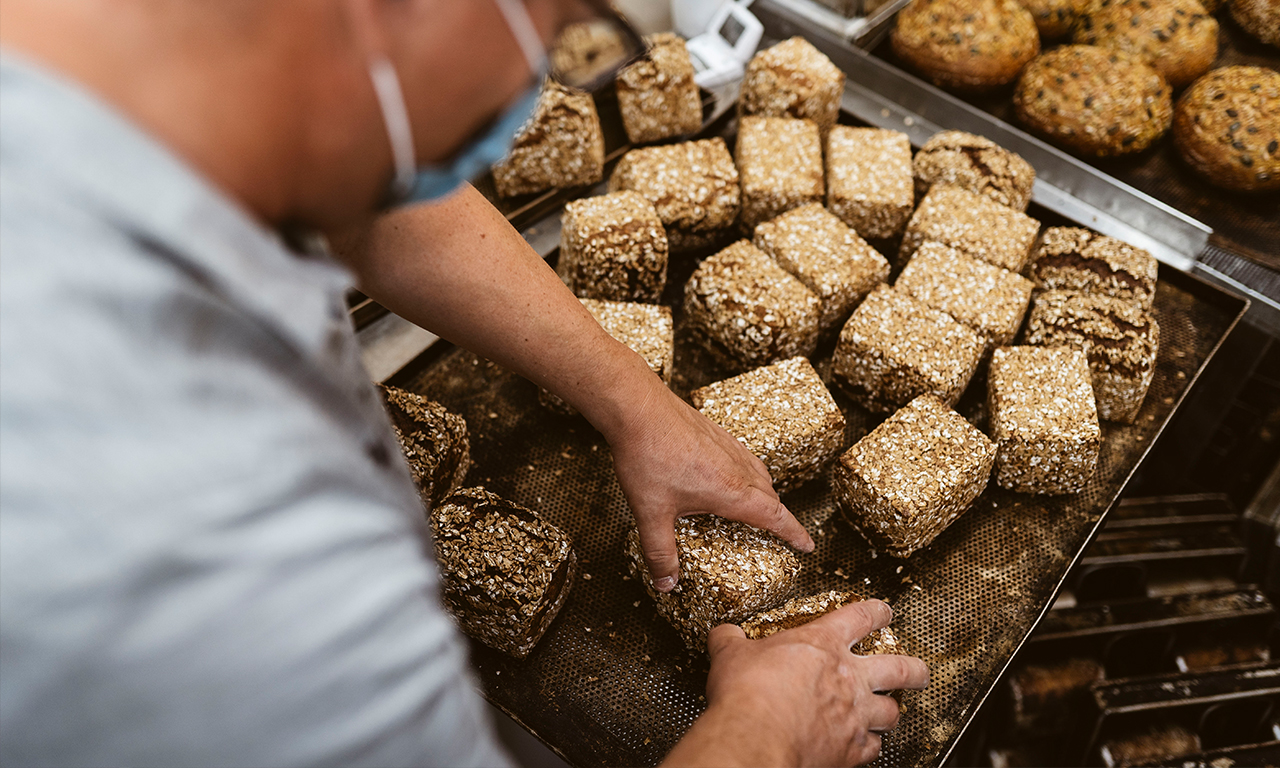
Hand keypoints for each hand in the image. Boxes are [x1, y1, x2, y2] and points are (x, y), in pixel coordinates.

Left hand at [605, 379, 813, 591]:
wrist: (637, 407)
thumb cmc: (647, 456)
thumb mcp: (651, 513)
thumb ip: (660, 551)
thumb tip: (667, 584)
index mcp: (731, 491)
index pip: (776, 517)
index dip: (795, 533)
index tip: (808, 545)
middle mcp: (737, 467)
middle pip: (771, 496)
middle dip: (778, 517)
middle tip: (780, 533)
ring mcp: (728, 446)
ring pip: (759, 473)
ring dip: (764, 493)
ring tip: (755, 508)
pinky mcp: (715, 431)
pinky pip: (743, 456)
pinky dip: (747, 472)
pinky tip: (728, 475)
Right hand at [663, 600, 929, 767]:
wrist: (755, 738)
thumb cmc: (747, 693)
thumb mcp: (731, 654)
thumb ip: (731, 640)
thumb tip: (722, 633)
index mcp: (822, 643)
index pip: (861, 617)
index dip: (877, 611)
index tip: (884, 611)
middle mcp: (848, 677)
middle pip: (899, 668)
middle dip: (913, 669)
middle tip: (920, 670)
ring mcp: (854, 715)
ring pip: (893, 712)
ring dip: (893, 711)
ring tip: (892, 712)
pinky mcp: (851, 750)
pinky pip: (873, 748)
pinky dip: (870, 746)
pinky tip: (864, 745)